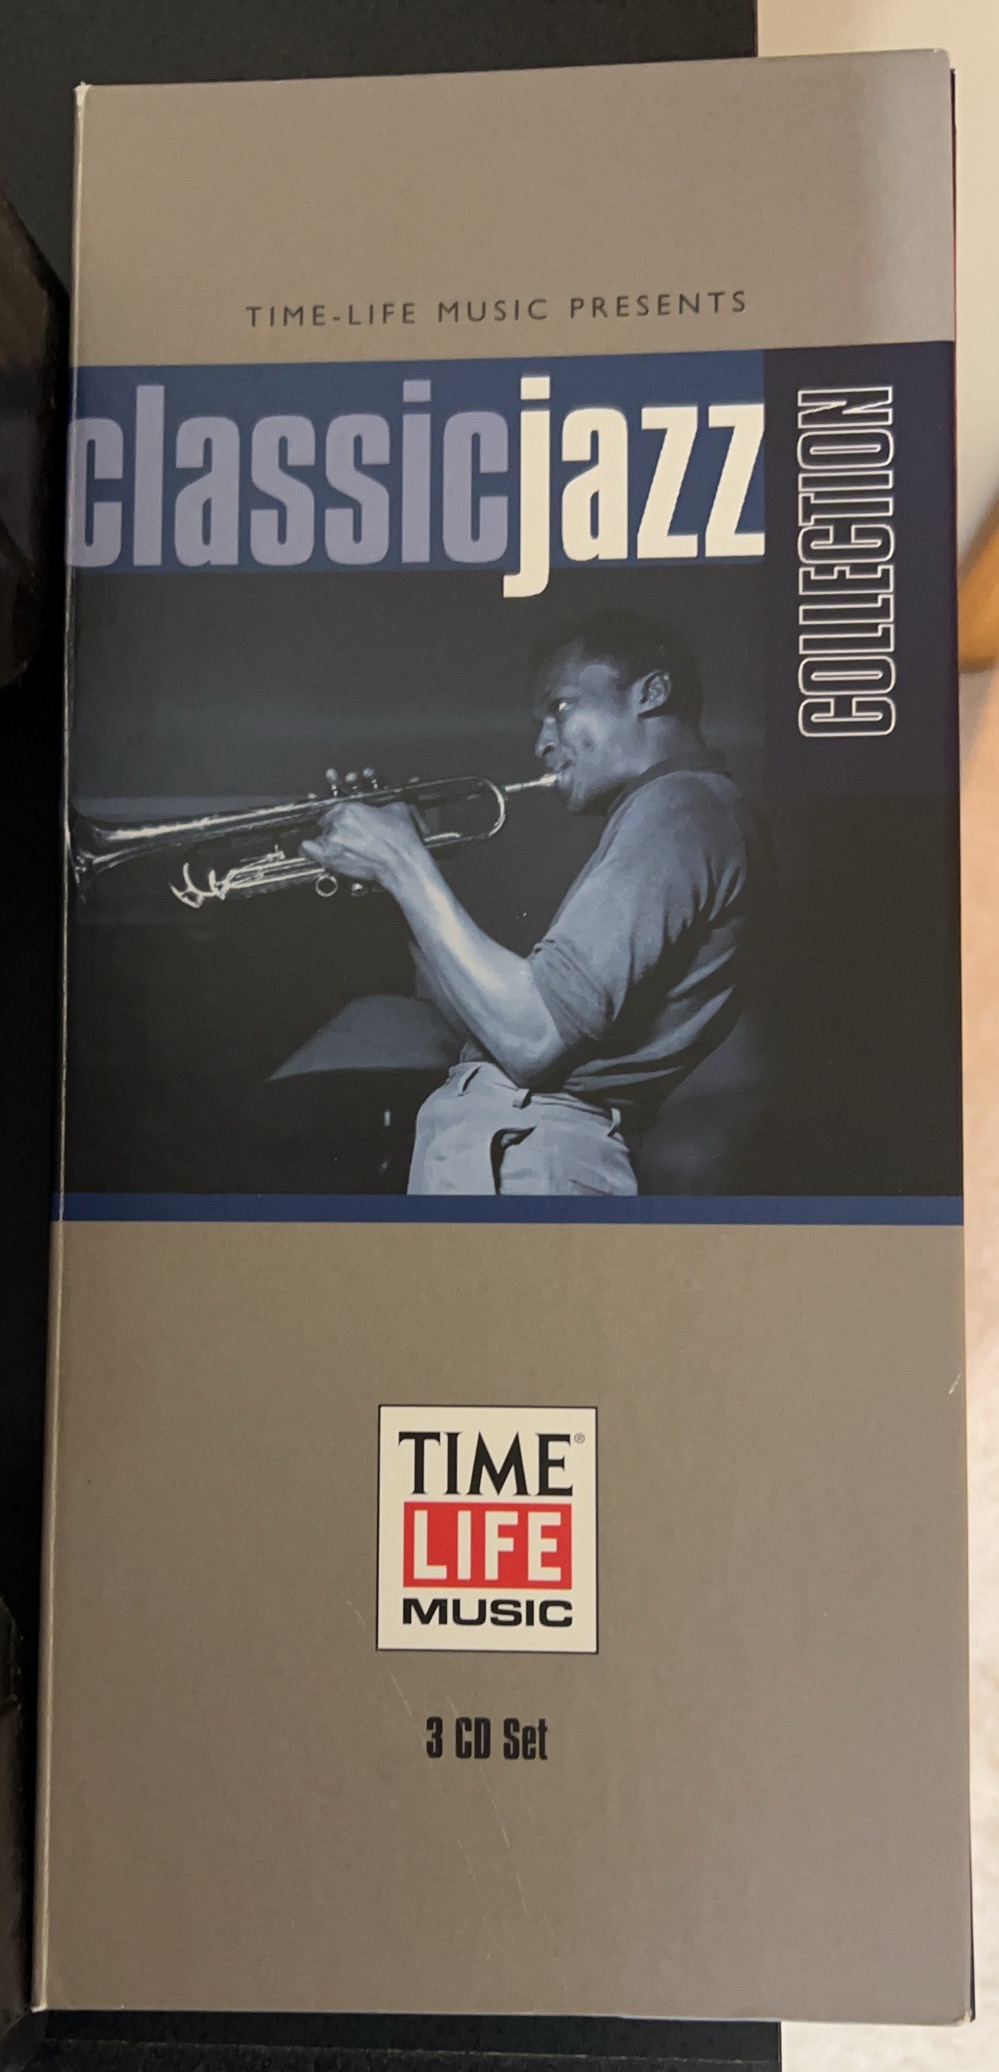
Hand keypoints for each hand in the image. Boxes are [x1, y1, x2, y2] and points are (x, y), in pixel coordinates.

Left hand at [301, 798, 424, 887]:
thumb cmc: (401, 839)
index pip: (334, 810)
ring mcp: (332, 840)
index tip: (344, 823)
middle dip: (336, 830)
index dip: (340, 817)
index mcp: (350, 808)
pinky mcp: (329, 858)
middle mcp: (338, 822)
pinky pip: (307, 849)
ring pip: (320, 837)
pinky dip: (309, 849)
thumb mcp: (395, 810)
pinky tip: (312, 850)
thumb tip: (383, 807)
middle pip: (327, 824)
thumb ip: (382, 806)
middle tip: (348, 839)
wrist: (402, 862)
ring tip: (342, 850)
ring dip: (328, 842)